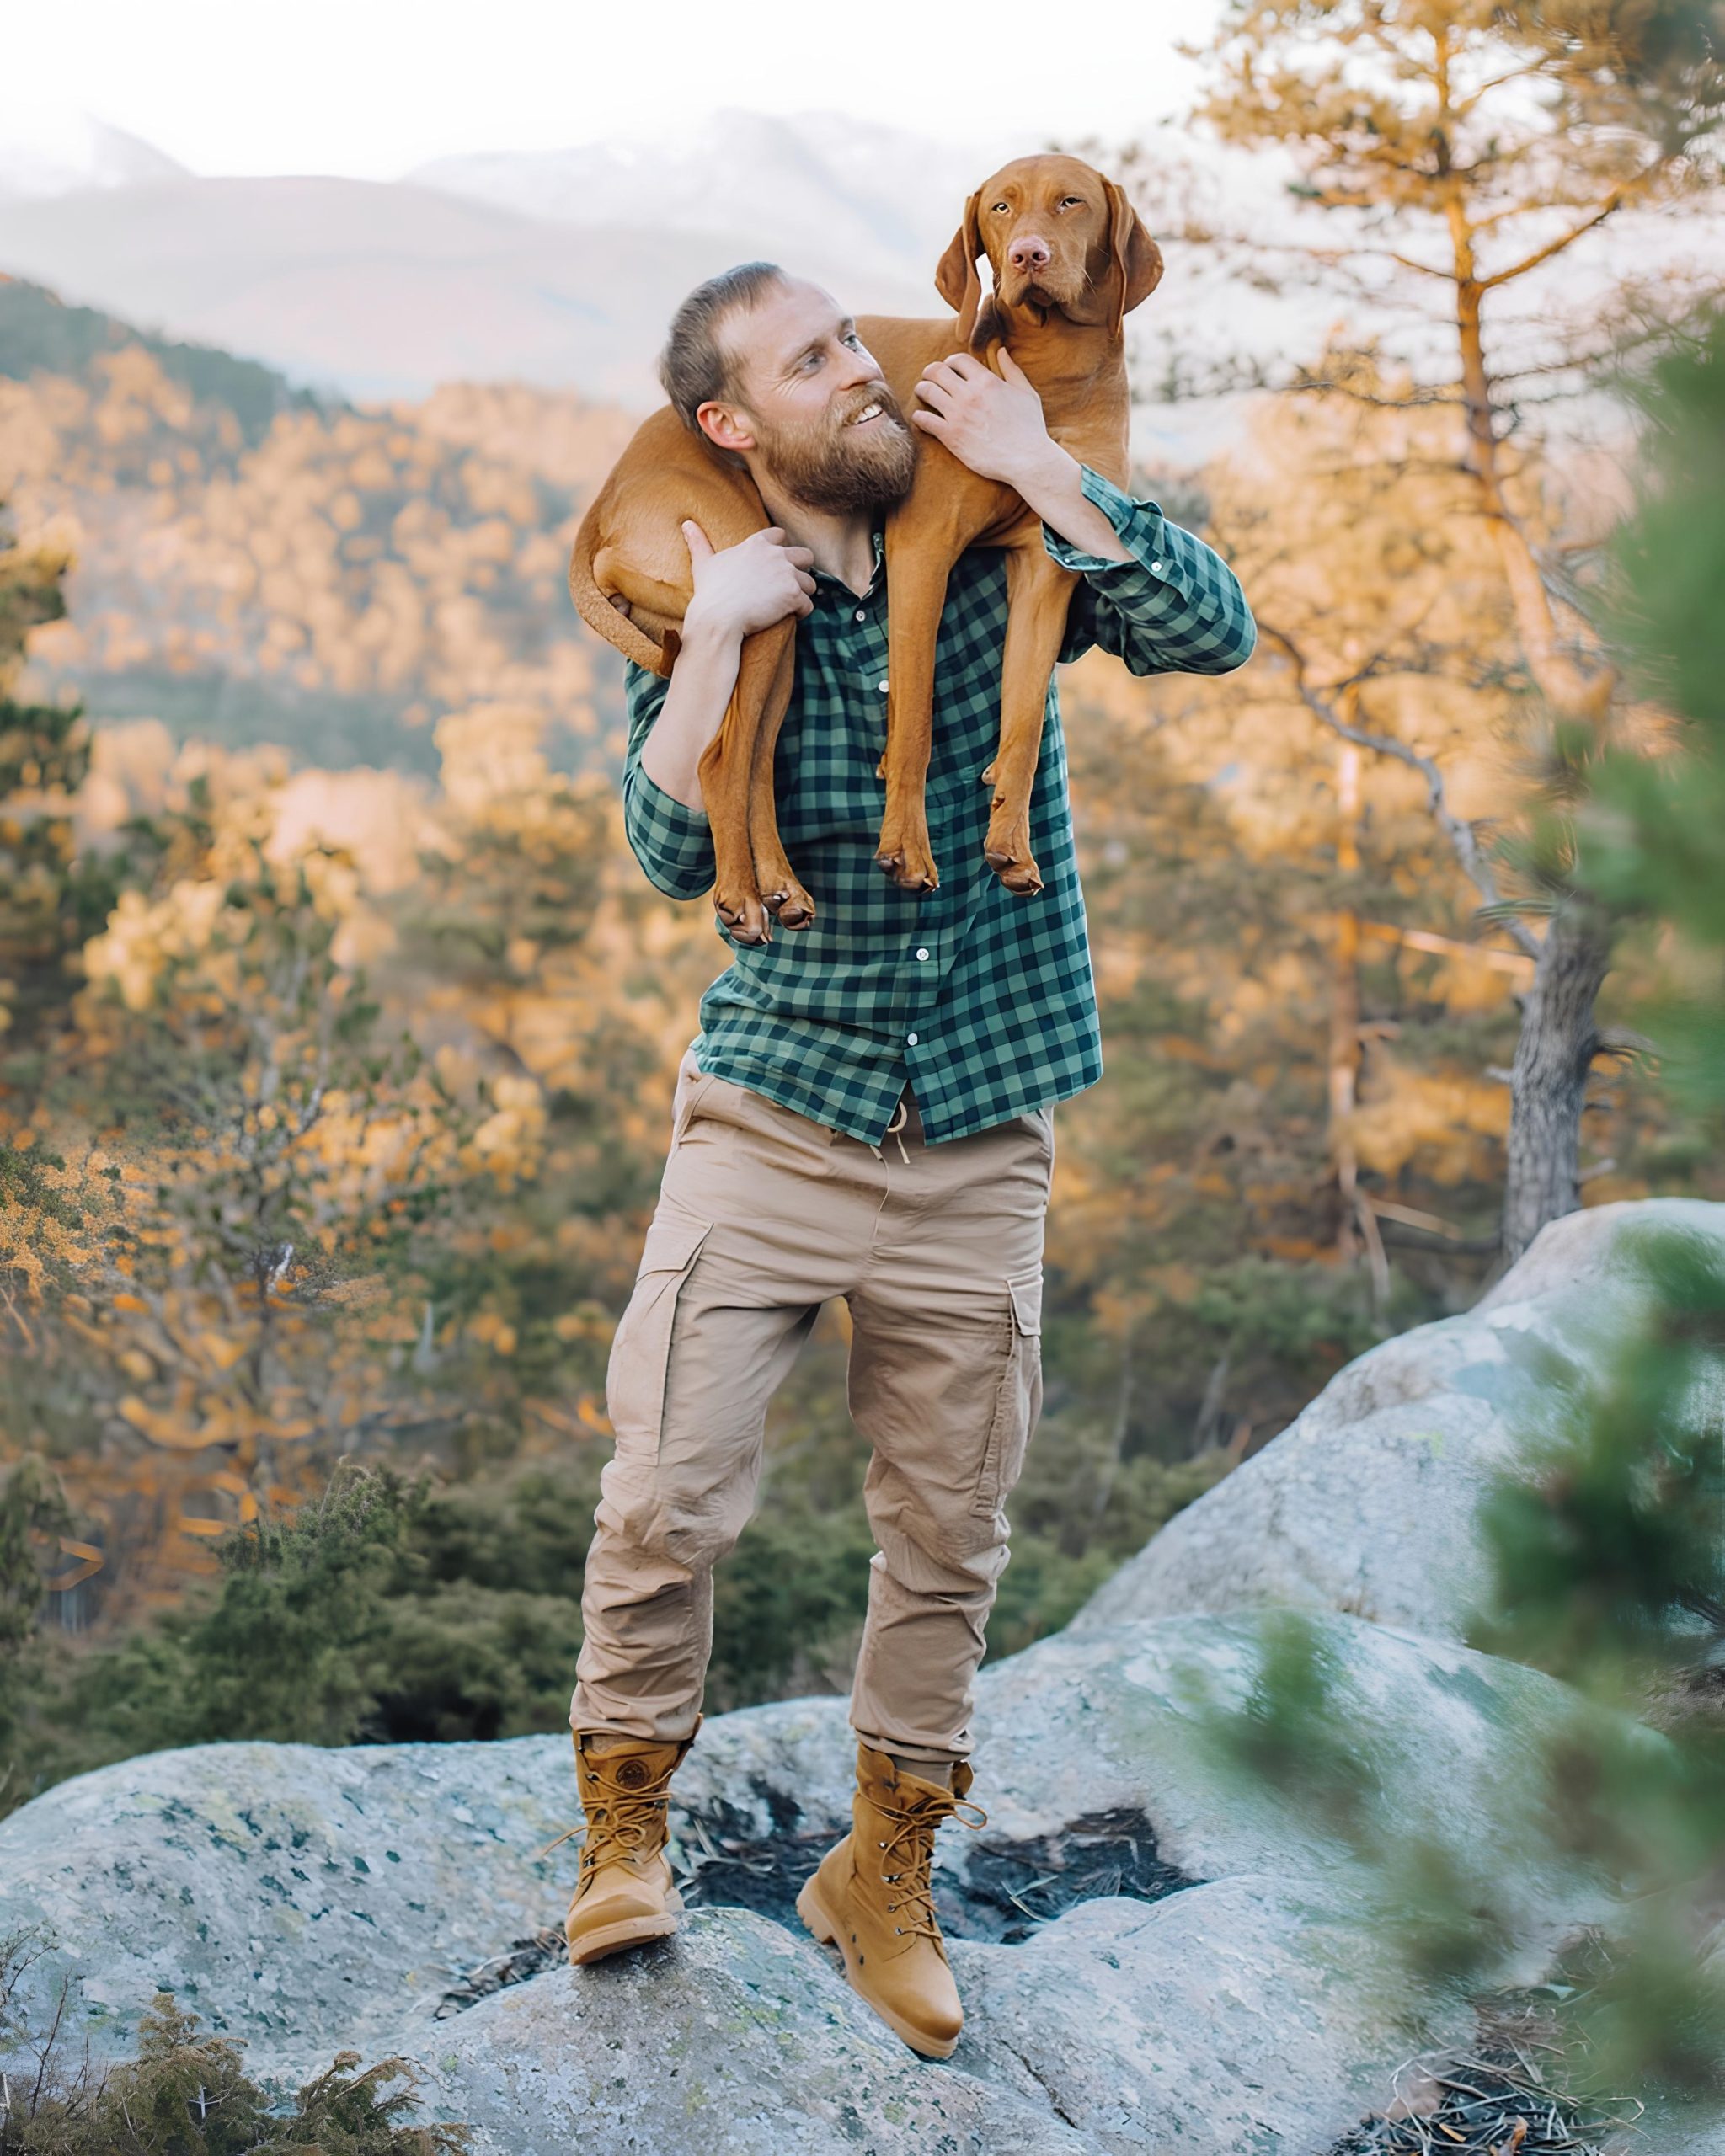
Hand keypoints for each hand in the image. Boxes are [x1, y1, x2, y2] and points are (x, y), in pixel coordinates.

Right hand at [681, 522, 815, 642]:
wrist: (718, 618)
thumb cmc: (710, 592)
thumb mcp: (704, 563)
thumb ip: (699, 542)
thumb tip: (687, 524)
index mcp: (757, 543)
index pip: (780, 535)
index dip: (780, 548)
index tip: (775, 563)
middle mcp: (776, 555)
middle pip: (805, 555)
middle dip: (801, 569)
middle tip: (789, 585)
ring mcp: (787, 574)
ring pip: (810, 582)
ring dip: (803, 593)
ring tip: (790, 604)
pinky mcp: (794, 595)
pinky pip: (808, 604)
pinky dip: (802, 612)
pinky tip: (792, 616)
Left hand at [909, 348, 1057, 489]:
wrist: (1027, 460)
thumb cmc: (1030, 428)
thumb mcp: (1027, 393)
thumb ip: (1012, 370)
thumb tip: (1002, 350)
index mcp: (987, 381)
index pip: (957, 359)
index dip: (950, 362)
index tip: (949, 370)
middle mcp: (969, 394)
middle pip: (936, 371)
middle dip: (930, 372)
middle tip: (929, 379)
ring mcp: (958, 415)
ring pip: (927, 391)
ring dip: (922, 390)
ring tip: (923, 394)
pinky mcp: (951, 436)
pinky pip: (924, 420)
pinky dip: (919, 416)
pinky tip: (921, 418)